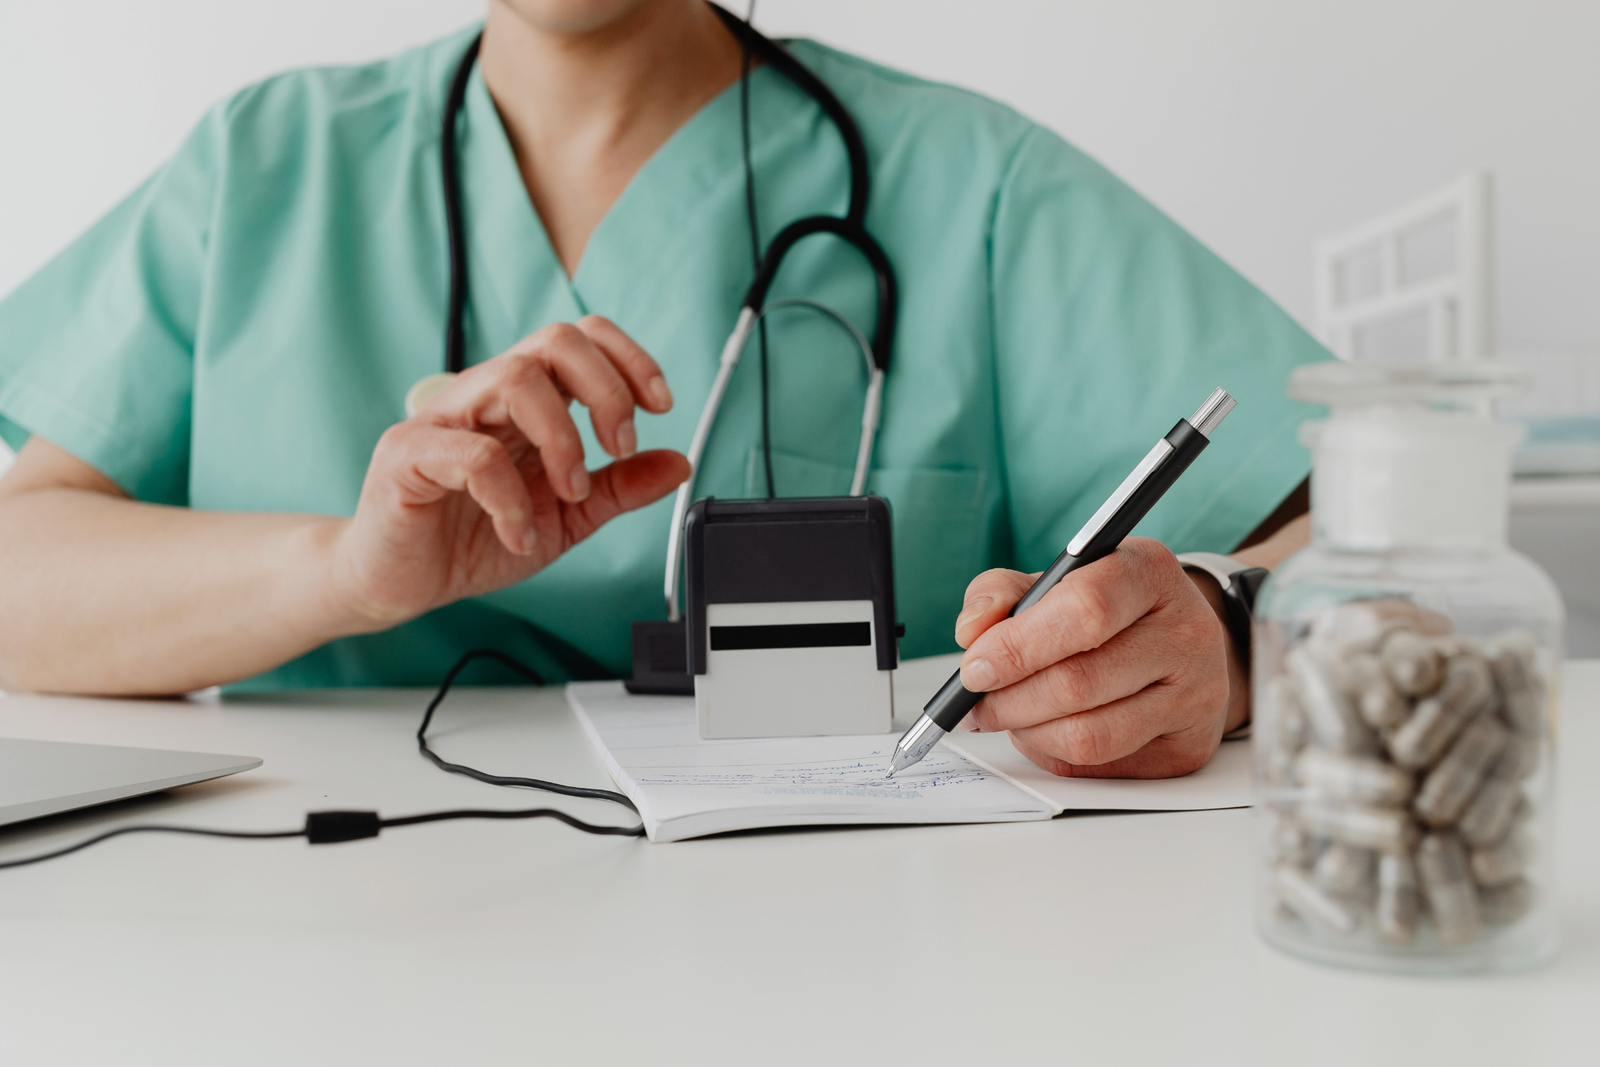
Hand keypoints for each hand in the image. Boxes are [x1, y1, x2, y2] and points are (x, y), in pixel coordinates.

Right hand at [328, 316, 688, 628]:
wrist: (402, 583)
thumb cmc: (474, 539)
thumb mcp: (568, 519)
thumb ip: (620, 489)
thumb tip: (678, 462)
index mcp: (527, 403)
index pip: (581, 339)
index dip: (629, 359)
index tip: (660, 406)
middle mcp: (486, 397)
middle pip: (556, 340)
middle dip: (607, 391)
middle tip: (618, 448)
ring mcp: (444, 420)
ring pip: (516, 379)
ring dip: (563, 439)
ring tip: (570, 493)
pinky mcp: (407, 455)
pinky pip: (470, 453)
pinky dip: (510, 499)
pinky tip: (517, 534)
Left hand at [953, 538, 1235, 777]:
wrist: (1178, 645)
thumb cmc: (1108, 611)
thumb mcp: (1054, 580)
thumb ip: (1002, 594)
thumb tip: (972, 632)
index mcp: (1148, 571)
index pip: (1085, 609)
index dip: (1017, 645)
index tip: (975, 666)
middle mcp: (1185, 631)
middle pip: (1079, 682)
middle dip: (1009, 699)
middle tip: (975, 702)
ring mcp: (1196, 694)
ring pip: (1088, 735)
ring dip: (1028, 731)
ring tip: (1009, 715)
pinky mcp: (1187, 746)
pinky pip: (1099, 765)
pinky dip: (1053, 752)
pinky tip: (1045, 730)